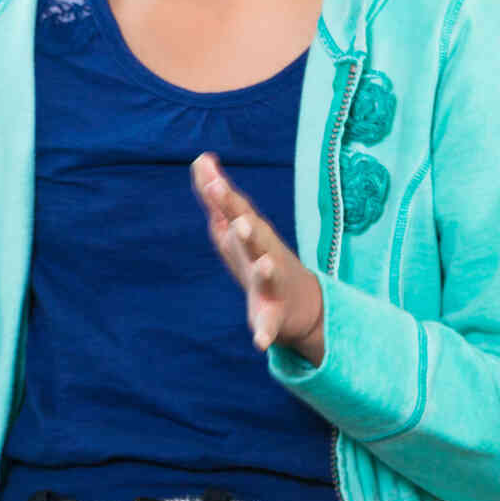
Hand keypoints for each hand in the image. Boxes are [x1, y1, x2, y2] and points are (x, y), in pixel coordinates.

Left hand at [193, 153, 325, 364]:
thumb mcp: (236, 226)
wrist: (300, 304)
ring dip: (265, 268)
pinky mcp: (273, 315)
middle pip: (255, 237)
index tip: (209, 175)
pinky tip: (259, 342)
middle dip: (247, 227)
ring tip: (264, 263)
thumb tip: (200, 159)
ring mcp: (272, 284)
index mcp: (252, 234)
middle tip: (238, 219)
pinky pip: (269, 325)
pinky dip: (265, 332)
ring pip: (268, 274)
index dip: (223, 195)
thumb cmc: (259, 256)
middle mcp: (265, 254)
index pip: (236, 209)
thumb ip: (217, 195)